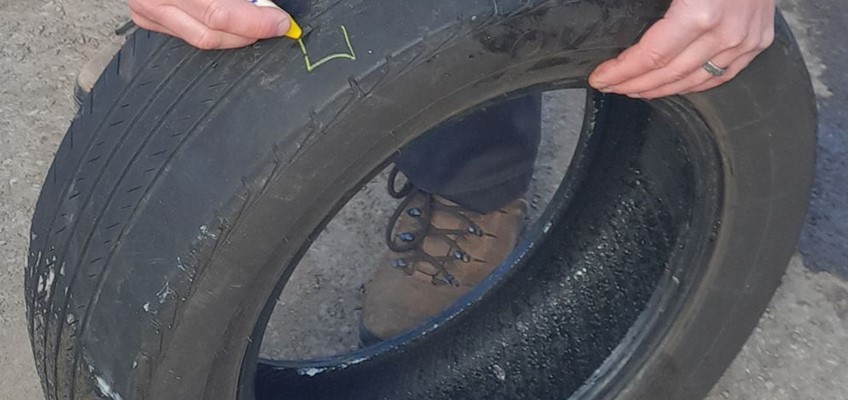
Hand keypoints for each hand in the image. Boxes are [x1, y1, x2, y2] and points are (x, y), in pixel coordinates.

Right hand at [128, 0, 293, 48]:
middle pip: (214, 29)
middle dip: (251, 30)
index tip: (279, 21)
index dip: (257, 20)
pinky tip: (227, 23)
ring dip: (235, 36)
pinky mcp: (146, 16)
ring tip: (253, 25)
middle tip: (273, 24)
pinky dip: (212, 31)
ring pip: (202, 38)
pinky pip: (187, 35)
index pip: (220, 12)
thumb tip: (263, 2)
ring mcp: (149, 8)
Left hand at [588, 0, 775, 98]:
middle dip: (634, 84)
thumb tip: (614, 18)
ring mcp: (744, 40)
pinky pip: (721, 75)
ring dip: (660, 89)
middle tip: (611, 86)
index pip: (650, 57)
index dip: (621, 72)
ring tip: (635, 90)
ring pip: (693, 80)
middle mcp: (724, 33)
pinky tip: (672, 86)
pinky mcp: (758, 42)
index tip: (600, 78)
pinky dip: (693, 84)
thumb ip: (646, 4)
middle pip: (668, 74)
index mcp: (699, 14)